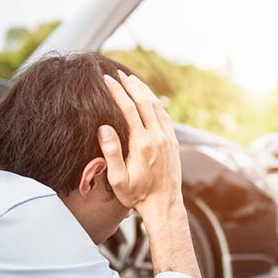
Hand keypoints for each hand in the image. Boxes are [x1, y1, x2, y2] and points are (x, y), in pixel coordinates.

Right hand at [98, 70, 182, 215]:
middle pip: (145, 101)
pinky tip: (148, 98)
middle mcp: (158, 137)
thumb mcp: (118, 179)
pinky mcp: (173, 142)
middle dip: (131, 85)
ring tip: (131, 79)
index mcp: (142, 143)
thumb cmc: (136, 195)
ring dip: (144, 90)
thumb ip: (111, 152)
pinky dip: (156, 102)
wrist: (163, 205)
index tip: (106, 79)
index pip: (128, 108)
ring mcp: (168, 138)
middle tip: (118, 73)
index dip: (117, 91)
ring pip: (157, 106)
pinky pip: (165, 115)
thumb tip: (103, 127)